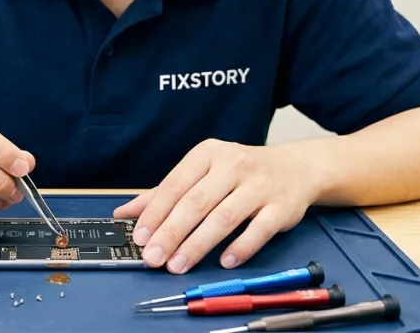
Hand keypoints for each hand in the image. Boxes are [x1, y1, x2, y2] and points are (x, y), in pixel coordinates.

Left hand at [113, 139, 319, 273]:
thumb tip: (125, 213)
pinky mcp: (281, 207)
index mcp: (207, 154)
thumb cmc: (239, 173)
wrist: (294, 168)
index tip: (139, 237)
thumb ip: (164, 193)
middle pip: (195, 203)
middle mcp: (232, 165)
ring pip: (223, 217)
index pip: (174, 185)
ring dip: (198, 245)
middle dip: (170, 233)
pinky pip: (258, 230)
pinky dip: (240, 247)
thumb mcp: (202, 172)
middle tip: (153, 257)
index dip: (154, 214)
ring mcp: (259, 186)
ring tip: (178, 265)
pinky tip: (224, 262)